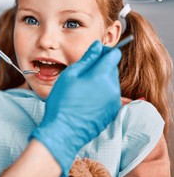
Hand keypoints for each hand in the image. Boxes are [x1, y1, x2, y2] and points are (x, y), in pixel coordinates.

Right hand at [30, 41, 121, 176]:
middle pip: (112, 68)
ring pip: (111, 82)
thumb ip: (87, 58)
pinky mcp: (112, 112)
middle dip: (100, 66)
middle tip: (81, 74)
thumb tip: (98, 45)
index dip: (104, 51)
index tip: (93, 54)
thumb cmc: (62, 102)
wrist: (64, 131)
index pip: (113, 54)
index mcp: (101, 76)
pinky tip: (85, 100)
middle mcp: (112, 88)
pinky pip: (110, 95)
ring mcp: (114, 101)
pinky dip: (101, 93)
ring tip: (81, 89)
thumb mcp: (70, 76)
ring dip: (100, 80)